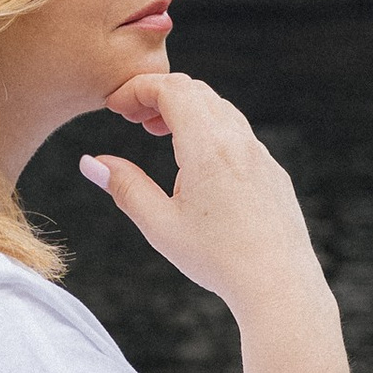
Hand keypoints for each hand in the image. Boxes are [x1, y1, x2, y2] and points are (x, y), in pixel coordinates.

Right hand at [80, 69, 330, 324]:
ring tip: (159, 133)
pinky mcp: (272, 172)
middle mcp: (238, 141)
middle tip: (132, 118)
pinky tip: (196, 162)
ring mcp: (260, 155)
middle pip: (195, 91)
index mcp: (208, 146)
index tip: (115, 105)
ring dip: (186, 110)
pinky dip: (210, 128)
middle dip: (159, 94)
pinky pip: (239, 133)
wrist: (279, 284)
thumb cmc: (219, 259)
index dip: (137, 88)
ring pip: (220, 109)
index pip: (170, 88)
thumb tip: (93, 163)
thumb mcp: (160, 224)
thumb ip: (125, 187)